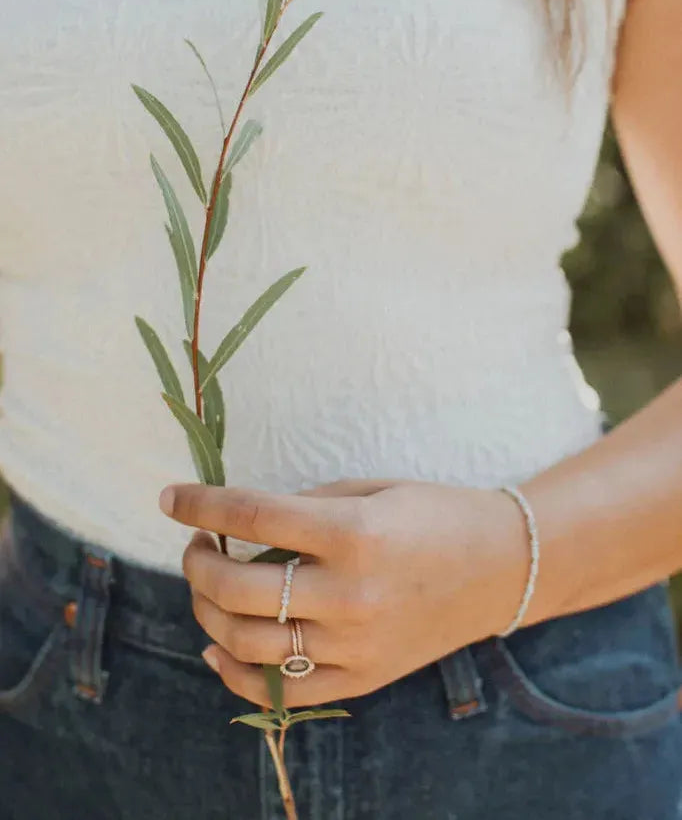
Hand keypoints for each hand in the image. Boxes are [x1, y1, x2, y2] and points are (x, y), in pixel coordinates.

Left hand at [159, 478, 527, 707]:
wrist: (503, 566)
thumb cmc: (438, 514)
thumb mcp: (372, 491)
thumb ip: (306, 506)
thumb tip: (243, 522)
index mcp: (354, 534)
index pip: (254, 515)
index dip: (201, 504)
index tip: (171, 496)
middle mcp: (350, 594)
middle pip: (238, 586)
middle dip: (197, 561)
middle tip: (196, 544)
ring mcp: (355, 645)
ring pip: (247, 643)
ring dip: (208, 611)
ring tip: (209, 587)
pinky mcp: (362, 678)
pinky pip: (281, 691)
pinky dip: (236, 673)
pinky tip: (219, 647)